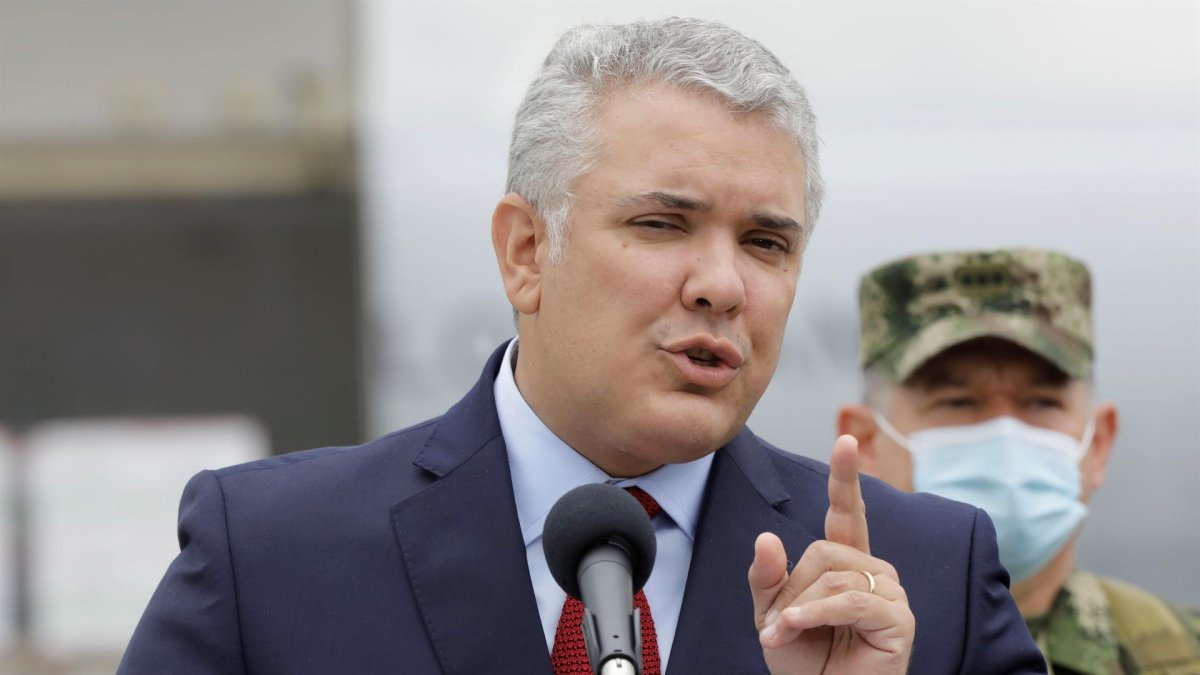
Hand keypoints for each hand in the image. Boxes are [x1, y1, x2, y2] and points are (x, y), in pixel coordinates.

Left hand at [748, 435, 914, 673]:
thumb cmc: (804, 662)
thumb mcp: (772, 614)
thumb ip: (767, 577)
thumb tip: (768, 536)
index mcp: (846, 562)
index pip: (847, 512)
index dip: (845, 477)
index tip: (845, 440)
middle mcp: (874, 570)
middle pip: (823, 551)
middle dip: (791, 589)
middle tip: (779, 625)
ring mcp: (891, 593)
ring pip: (835, 575)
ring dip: (800, 608)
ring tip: (785, 634)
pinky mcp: (899, 619)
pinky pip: (850, 599)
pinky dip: (816, 613)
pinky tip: (795, 628)